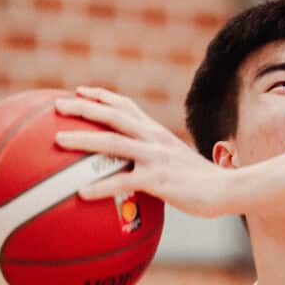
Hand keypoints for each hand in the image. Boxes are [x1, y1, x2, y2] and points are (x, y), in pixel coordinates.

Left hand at [54, 87, 239, 217]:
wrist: (228, 189)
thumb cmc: (200, 181)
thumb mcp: (175, 162)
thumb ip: (153, 161)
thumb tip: (130, 172)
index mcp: (156, 132)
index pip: (126, 106)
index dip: (101, 97)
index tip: (79, 91)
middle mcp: (153, 138)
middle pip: (114, 115)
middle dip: (84, 108)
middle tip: (57, 105)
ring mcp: (155, 157)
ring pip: (113, 142)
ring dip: (84, 140)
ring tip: (59, 140)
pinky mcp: (158, 179)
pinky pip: (124, 181)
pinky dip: (101, 186)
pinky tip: (81, 192)